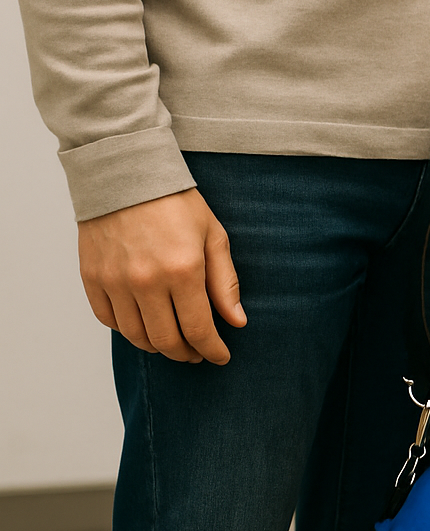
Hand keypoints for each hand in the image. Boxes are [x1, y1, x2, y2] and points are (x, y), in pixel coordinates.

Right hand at [78, 189, 246, 363]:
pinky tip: (143, 325)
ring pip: (136, 336)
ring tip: (173, 342)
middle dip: (187, 354)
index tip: (220, 356)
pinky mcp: (92, 278)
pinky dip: (128, 330)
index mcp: (182, 270)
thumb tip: (237, 322)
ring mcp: (114, 281)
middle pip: (166, 340)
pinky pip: (109, 320)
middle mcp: (145, 281)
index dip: (212, 350)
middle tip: (198, 353)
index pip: (198, 330)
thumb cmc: (175, 201)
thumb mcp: (213, 236)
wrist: (125, 174)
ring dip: (157, 346)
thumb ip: (225, 282)